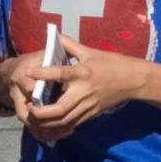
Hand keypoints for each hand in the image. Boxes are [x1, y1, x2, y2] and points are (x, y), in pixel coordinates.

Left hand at [20, 35, 148, 143]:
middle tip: (28, 106)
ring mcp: (88, 106)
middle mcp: (84, 92)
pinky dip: (57, 127)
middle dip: (40, 112)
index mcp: (83, 73)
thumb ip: (69, 44)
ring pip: (64, 122)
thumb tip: (53, 34)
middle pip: (59, 109)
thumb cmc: (112, 63)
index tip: (27, 72)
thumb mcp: (91, 51)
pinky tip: (47, 123)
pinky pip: (71, 125)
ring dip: (46, 123)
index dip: (42, 74)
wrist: (133, 80)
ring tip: (33, 116)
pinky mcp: (91, 115)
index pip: (60, 74)